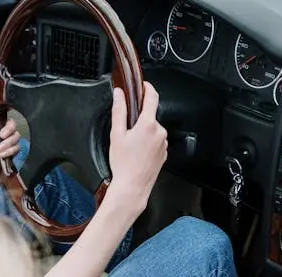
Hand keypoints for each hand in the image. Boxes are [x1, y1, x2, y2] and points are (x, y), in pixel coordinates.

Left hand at [0, 102, 20, 192]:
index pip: (6, 122)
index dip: (8, 127)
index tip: (2, 133)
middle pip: (14, 132)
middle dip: (8, 139)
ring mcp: (3, 148)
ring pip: (16, 142)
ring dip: (8, 148)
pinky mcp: (8, 158)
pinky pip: (17, 151)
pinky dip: (10, 155)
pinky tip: (2, 159)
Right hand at [106, 82, 166, 215]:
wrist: (133, 186)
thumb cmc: (124, 164)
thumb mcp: (116, 134)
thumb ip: (119, 110)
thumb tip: (119, 94)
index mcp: (148, 125)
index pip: (152, 97)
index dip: (147, 87)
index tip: (143, 84)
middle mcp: (160, 132)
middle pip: (150, 116)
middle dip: (139, 118)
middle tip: (126, 129)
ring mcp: (163, 143)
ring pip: (153, 129)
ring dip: (143, 131)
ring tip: (131, 145)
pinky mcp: (164, 153)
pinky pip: (156, 141)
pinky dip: (147, 142)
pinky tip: (137, 152)